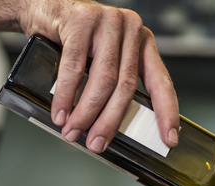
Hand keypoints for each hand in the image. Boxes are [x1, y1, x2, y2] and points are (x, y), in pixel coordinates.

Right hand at [19, 0, 179, 152]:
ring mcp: (107, 22)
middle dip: (110, 121)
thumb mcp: (103, 59)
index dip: (167, 112)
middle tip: (96, 143)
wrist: (45, 7)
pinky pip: (74, 67)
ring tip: (73, 131)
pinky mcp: (81, 20)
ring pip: (103, 80)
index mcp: (143, 42)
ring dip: (86, 112)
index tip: (169, 138)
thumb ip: (114, 84)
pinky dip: (66, 95)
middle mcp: (131, 29)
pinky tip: (61, 113)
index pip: (161, 81)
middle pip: (126, 86)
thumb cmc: (75, 38)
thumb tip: (109, 128)